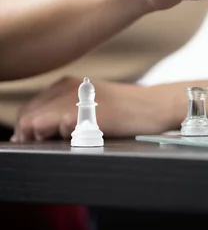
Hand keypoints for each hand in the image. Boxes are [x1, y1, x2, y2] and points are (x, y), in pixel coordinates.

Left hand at [11, 76, 176, 141]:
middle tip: (56, 145)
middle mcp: (68, 88)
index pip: (28, 111)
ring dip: (46, 138)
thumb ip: (63, 113)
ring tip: (72, 139)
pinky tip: (81, 136)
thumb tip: (32, 133)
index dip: (27, 130)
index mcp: (66, 84)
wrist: (158, 105)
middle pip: (28, 118)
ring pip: (38, 123)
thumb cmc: (127, 110)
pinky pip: (60, 126)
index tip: (39, 143)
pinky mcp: (91, 112)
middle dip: (32, 136)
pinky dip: (63, 136)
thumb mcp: (91, 104)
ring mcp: (79, 99)